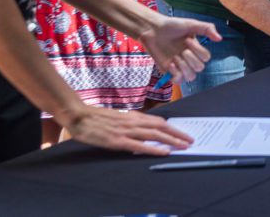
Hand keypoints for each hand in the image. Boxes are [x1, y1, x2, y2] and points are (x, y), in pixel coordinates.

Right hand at [62, 105, 193, 155]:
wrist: (78, 116)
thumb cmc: (97, 118)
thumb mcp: (118, 117)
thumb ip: (132, 122)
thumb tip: (145, 128)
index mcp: (134, 116)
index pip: (158, 121)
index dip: (173, 127)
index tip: (183, 133)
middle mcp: (133, 122)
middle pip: (161, 127)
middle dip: (178, 134)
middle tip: (190, 140)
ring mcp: (126, 131)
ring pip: (154, 135)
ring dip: (171, 140)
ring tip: (184, 146)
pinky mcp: (117, 141)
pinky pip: (139, 146)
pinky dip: (153, 149)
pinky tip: (164, 152)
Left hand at [138, 16, 219, 84]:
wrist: (153, 30)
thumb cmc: (172, 25)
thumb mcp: (191, 24)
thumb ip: (207, 28)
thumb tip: (220, 38)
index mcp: (196, 49)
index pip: (206, 58)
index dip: (198, 50)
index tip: (187, 40)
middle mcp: (190, 58)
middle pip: (200, 68)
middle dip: (191, 59)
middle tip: (182, 50)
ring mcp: (180, 66)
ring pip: (191, 76)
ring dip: (184, 67)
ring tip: (176, 57)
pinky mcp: (169, 71)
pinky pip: (178, 81)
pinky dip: (176, 73)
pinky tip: (170, 63)